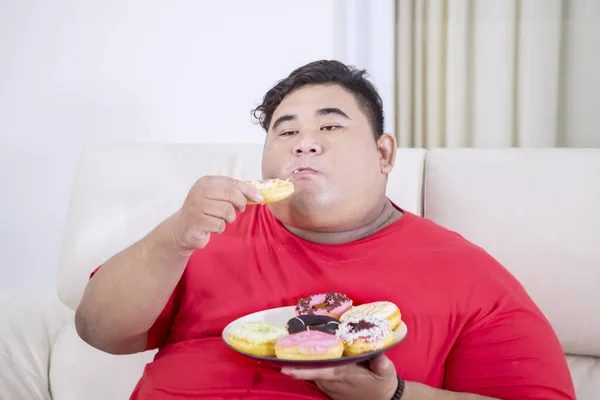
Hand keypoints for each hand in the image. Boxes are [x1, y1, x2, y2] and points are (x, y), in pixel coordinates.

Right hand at [171, 176, 263, 250]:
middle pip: (231, 195)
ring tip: (220, 219)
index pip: (232, 183)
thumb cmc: (204, 211)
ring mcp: (196, 206)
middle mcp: (199, 191)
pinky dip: (219, 228)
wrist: (182, 228)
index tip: (259, 197)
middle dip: (240, 204)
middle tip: (239, 210)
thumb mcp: (216, 196)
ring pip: (227, 211)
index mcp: (206, 182)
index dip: (248, 190)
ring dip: (228, 219)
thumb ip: (233, 191)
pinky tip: (212, 227)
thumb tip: (258, 192)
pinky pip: (219, 225)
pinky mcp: (196, 222)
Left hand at [281, 354, 397, 399]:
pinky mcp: (328, 387)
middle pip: (310, 369)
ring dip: (300, 362)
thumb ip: (382, 364)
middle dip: (295, 360)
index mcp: (343, 374)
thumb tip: (380, 357)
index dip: (303, 370)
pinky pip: (315, 375)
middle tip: (279, 346)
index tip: (286, 367)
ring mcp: (329, 385)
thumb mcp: (386, 372)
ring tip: (286, 344)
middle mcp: (332, 381)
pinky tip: (301, 354)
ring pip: (311, 372)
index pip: (320, 371)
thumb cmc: (382, 383)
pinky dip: (308, 366)